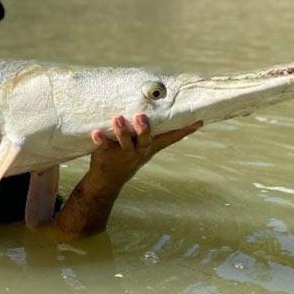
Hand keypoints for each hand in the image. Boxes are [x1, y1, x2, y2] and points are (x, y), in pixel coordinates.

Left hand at [51, 112, 201, 234]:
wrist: (107, 181)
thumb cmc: (127, 157)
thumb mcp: (142, 147)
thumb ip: (149, 133)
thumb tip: (157, 112)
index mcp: (149, 147)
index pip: (170, 138)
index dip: (185, 130)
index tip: (198, 121)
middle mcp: (138, 150)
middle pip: (145, 139)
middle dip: (144, 128)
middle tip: (141, 116)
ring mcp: (123, 153)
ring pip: (124, 141)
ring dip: (122, 130)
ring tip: (118, 118)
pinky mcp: (107, 154)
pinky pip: (103, 146)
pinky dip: (100, 139)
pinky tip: (95, 132)